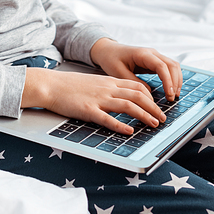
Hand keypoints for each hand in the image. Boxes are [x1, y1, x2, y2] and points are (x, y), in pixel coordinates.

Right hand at [22, 67, 164, 135]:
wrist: (51, 85)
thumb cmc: (70, 86)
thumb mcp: (93, 83)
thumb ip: (107, 89)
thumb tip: (121, 98)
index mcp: (108, 81)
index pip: (137, 86)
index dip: (151, 97)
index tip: (158, 107)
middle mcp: (107, 88)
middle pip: (137, 95)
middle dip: (153, 107)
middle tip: (163, 119)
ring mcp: (98, 99)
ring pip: (127, 105)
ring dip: (144, 115)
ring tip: (154, 124)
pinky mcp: (88, 110)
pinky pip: (107, 118)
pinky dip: (120, 125)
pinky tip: (129, 131)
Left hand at [90, 38, 182, 101]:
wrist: (107, 50)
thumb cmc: (111, 59)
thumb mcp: (118, 73)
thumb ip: (133, 82)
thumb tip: (148, 94)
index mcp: (142, 54)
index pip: (161, 66)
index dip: (168, 81)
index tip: (170, 95)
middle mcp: (151, 53)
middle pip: (171, 65)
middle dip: (175, 82)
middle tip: (172, 99)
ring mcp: (154, 56)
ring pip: (173, 65)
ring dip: (176, 80)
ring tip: (174, 96)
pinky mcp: (154, 61)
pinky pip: (168, 68)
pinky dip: (172, 78)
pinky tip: (171, 90)